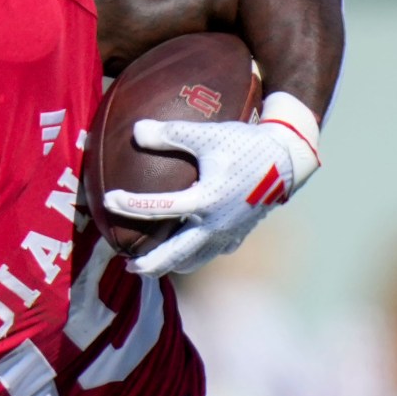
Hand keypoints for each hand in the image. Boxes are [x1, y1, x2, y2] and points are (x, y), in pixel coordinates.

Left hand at [101, 95, 321, 277]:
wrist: (288, 160)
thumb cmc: (247, 143)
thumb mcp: (208, 134)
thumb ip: (171, 133)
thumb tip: (135, 130)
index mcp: (205, 201)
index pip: (158, 208)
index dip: (129, 205)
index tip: (108, 200)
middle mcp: (214, 225)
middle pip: (174, 255)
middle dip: (149, 264)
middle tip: (128, 265)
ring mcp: (228, 234)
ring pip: (194, 260)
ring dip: (172, 264)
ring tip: (154, 264)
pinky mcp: (238, 235)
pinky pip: (212, 252)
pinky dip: (197, 255)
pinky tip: (189, 251)